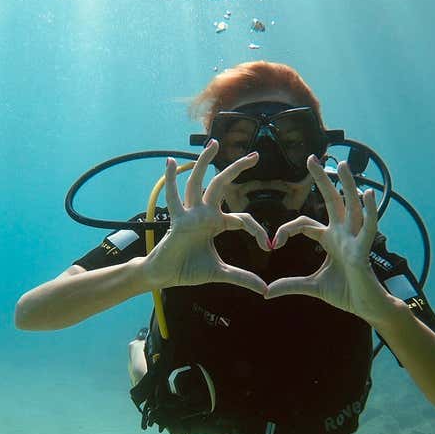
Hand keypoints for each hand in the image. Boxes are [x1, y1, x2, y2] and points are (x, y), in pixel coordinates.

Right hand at [143, 139, 270, 293]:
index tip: (268, 247)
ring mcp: (190, 214)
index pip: (242, 218)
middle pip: (222, 185)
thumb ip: (242, 277)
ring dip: (205, 162)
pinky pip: (173, 198)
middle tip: (255, 156)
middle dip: (238, 169)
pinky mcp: (178, 220)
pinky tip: (169, 162)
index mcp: (216, 223)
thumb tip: (264, 289)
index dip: (258, 231)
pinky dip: (170, 180)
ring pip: (198, 182)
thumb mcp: (221, 272)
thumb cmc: (188, 270)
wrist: (165, 276)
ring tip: (214, 144)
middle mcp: (204, 213)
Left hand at [265, 155, 396, 324]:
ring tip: (344, 166)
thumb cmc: (344, 293)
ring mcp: (354, 239)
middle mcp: (343, 234)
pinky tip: (368, 194)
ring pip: (352, 207)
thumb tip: (267, 292)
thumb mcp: (312, 287)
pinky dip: (370, 211)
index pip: (306, 223)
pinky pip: (368, 227)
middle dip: (323, 179)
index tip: (275, 241)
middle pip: (332, 201)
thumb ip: (291, 285)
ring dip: (348, 186)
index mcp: (330, 239)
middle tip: (312, 158)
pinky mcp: (363, 250)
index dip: (288, 229)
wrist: (365, 307)